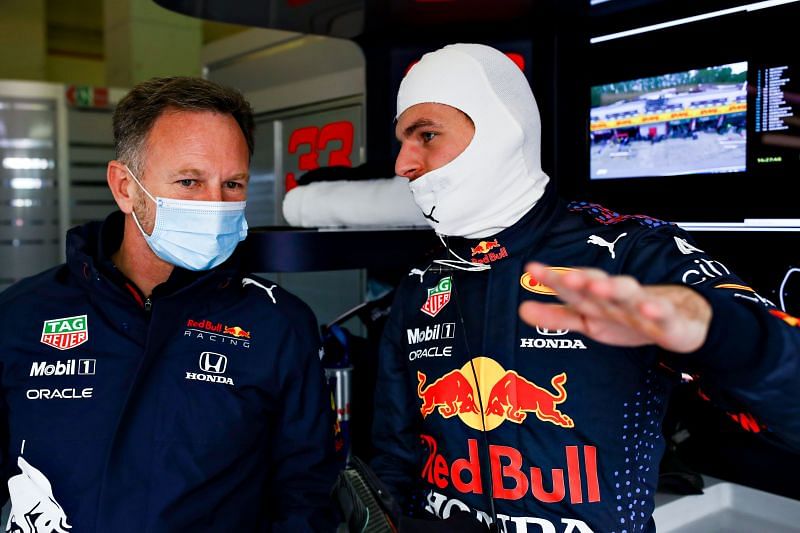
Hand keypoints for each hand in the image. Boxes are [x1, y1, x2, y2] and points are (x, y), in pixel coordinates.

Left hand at [518, 262, 712, 352]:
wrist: (678, 321)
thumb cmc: (627, 317)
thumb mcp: (588, 321)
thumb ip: (556, 316)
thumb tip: (522, 309)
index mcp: (595, 298)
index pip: (570, 287)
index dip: (552, 279)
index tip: (532, 269)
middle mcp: (615, 296)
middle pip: (597, 284)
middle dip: (581, 279)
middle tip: (564, 276)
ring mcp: (641, 305)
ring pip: (627, 293)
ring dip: (613, 288)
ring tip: (598, 286)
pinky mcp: (667, 319)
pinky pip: (661, 314)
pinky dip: (655, 310)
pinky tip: (648, 308)